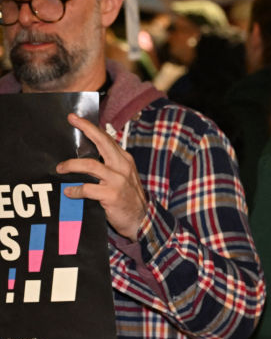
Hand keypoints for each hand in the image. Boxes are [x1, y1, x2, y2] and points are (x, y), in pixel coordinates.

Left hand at [56, 114, 147, 240]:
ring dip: (71, 165)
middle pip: (102, 142)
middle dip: (86, 129)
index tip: (75, 118)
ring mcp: (118, 180)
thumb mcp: (124, 177)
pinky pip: (87, 189)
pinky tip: (70, 192)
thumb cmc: (128, 198)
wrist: (142, 220)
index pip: (107, 139)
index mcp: (125, 160)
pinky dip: (75, 190)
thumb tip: (86, 156)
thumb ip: (110, 165)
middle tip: (71, 121)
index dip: (91, 128)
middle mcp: (123, 166)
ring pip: (90, 165)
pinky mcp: (112, 194)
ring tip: (60, 169)